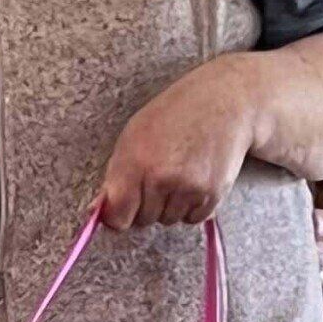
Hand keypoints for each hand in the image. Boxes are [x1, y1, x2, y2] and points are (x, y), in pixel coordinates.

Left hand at [95, 57, 256, 230]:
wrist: (224, 101)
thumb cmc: (174, 114)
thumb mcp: (134, 134)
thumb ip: (116, 174)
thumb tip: (98, 211)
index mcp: (135, 162)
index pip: (117, 217)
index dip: (118, 215)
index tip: (123, 208)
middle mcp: (161, 178)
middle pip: (143, 220)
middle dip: (145, 205)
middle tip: (159, 174)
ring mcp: (189, 188)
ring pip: (168, 220)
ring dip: (170, 205)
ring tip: (180, 172)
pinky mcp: (213, 194)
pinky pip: (192, 219)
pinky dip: (192, 207)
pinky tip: (196, 178)